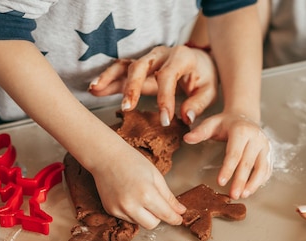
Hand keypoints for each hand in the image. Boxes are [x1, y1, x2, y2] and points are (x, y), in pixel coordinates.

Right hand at [89, 44, 217, 125]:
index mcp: (181, 57)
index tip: (165, 121)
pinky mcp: (139, 65)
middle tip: (126, 108)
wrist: (199, 60)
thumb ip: (199, 104)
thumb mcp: (209, 90)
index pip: (168, 78)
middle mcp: (161, 54)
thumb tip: (186, 118)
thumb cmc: (203, 76)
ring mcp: (148, 58)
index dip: (165, 99)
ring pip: (126, 66)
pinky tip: (95, 88)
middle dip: (132, 87)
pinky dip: (108, 78)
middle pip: (141, 67)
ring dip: (111, 78)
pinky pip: (121, 69)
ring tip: (96, 90)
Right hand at [90, 142, 185, 229]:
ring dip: (145, 215)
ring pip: (140, 223)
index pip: (165, 215)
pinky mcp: (110, 210)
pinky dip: (133, 212)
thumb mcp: (156, 176)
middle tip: (158, 203)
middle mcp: (131, 205)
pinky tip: (129, 197)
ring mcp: (119, 209)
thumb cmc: (132, 161)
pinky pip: (127, 218)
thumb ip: (168, 197)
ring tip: (140, 196)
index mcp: (146, 194)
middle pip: (152, 224)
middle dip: (158, 217)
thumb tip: (180, 211)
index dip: (175, 218)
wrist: (105, 156)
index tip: (179, 219)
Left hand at [184, 111, 271, 199]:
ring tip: (244, 195)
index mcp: (241, 131)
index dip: (228, 169)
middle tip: (233, 195)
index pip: (235, 153)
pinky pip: (267, 169)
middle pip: (248, 163)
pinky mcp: (269, 153)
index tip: (221, 182)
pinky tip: (251, 189)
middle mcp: (256, 138)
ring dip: (254, 183)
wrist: (244, 117)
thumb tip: (187, 138)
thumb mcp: (212, 124)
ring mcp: (265, 146)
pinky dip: (260, 181)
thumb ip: (200, 132)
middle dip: (240, 181)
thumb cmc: (226, 123)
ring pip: (262, 168)